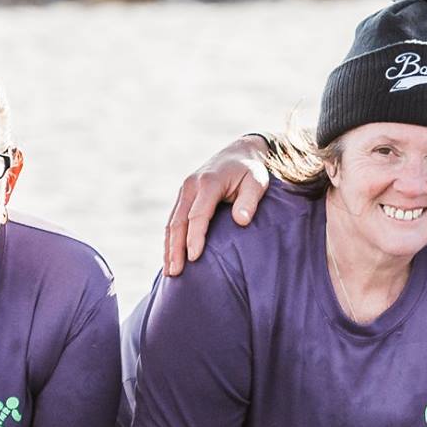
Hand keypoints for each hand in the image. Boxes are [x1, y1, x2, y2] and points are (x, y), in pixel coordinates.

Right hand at [163, 135, 273, 274]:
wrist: (239, 153)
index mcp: (208, 183)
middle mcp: (190, 186)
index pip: (198, 215)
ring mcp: (184, 191)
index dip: (195, 237)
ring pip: (172, 223)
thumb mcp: (257, 182)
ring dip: (169, 247)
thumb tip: (241, 220)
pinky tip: (171, 257)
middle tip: (175, 273)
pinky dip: (170, 239)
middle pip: (178, 222)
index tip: (194, 258)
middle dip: (175, 248)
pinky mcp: (183, 197)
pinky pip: (173, 220)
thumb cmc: (251, 171)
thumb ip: (249, 201)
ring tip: (169, 273)